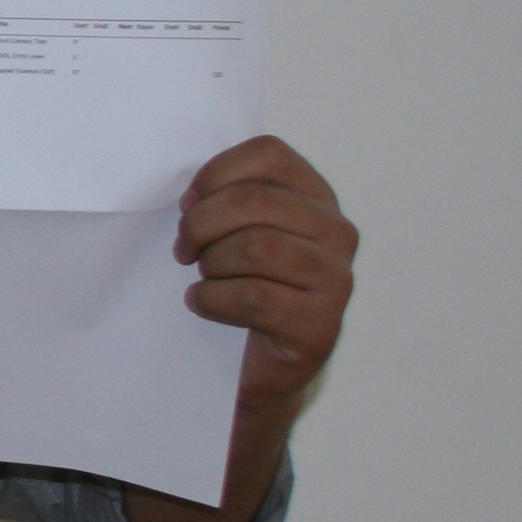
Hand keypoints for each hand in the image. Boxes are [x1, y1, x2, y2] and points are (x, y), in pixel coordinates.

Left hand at [178, 134, 357, 429]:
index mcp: (317, 198)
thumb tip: (191, 198)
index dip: (214, 175)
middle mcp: (337, 233)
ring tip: (205, 278)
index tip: (188, 204)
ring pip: (255, 247)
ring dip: (210, 264)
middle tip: (184, 250)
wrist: (259, 367)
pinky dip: (211, 299)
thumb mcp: (237, 230)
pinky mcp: (321, 326)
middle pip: (254, 200)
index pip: (269, 154)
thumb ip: (225, 198)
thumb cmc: (241, 287)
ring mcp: (336, 280)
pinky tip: (203, 304)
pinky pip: (252, 297)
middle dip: (200, 224)